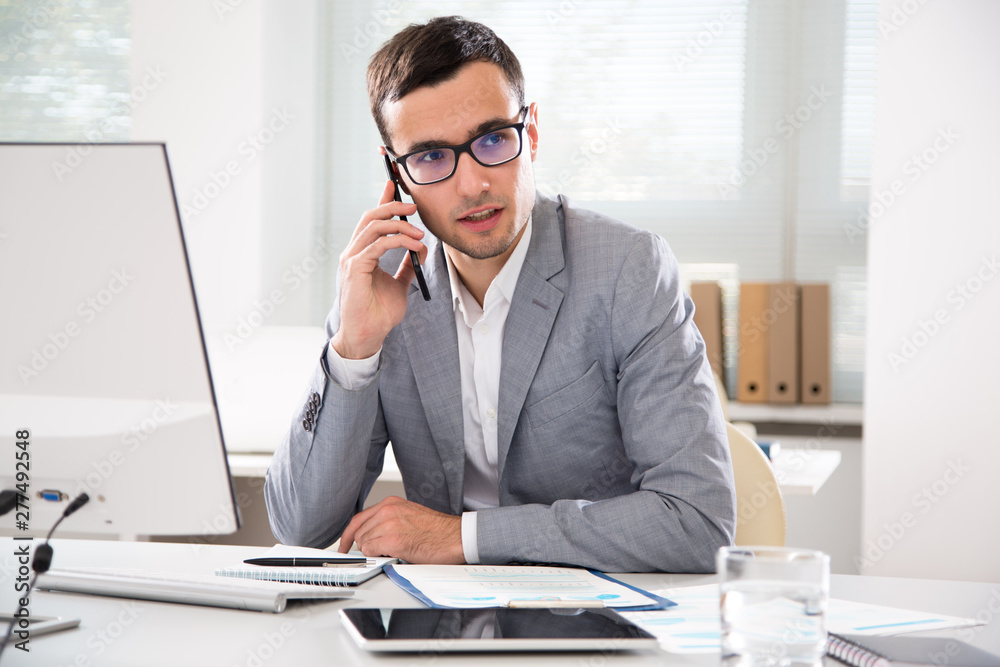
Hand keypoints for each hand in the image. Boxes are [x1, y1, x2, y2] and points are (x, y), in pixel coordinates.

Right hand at [331, 180, 425, 359]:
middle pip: (370, 216)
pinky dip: (398, 241)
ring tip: (419, 233)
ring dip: (399, 224)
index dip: (383, 200)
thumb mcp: (399, 285)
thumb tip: (421, 247)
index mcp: (361, 253)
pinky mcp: (355, 269)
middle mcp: (353, 252)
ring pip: (373, 226)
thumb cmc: (378, 314)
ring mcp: (351, 259)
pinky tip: (414, 245)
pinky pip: (378, 245)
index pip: (371, 219)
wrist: (367, 336)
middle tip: (414, 206)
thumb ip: (407, 265)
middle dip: (393, 206)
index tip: (395, 185)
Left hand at [337, 496, 465, 563]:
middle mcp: (388, 510)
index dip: (348, 535)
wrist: (456, 537)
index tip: (344, 545)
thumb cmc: (438, 531)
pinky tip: (393, 556)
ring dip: (375, 553)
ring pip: (364, 544)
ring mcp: (389, 524)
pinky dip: (379, 558)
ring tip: (393, 553)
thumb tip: (372, 536)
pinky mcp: (393, 540)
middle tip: (378, 554)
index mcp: (391, 503)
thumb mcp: (409, 516)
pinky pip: (372, 552)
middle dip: (364, 546)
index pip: (359, 519)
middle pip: (359, 533)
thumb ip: (389, 521)